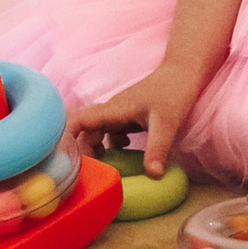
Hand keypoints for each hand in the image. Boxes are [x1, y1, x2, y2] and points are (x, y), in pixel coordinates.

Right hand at [68, 62, 200, 179]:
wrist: (183, 72)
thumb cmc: (173, 92)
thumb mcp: (166, 124)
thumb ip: (156, 150)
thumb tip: (151, 177)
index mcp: (112, 110)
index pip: (77, 121)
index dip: (65, 138)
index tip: (64, 159)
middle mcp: (111, 111)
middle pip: (84, 131)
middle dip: (82, 151)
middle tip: (91, 174)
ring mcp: (119, 112)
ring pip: (96, 131)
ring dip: (95, 149)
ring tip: (104, 168)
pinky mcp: (128, 115)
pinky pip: (110, 131)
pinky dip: (111, 144)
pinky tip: (124, 151)